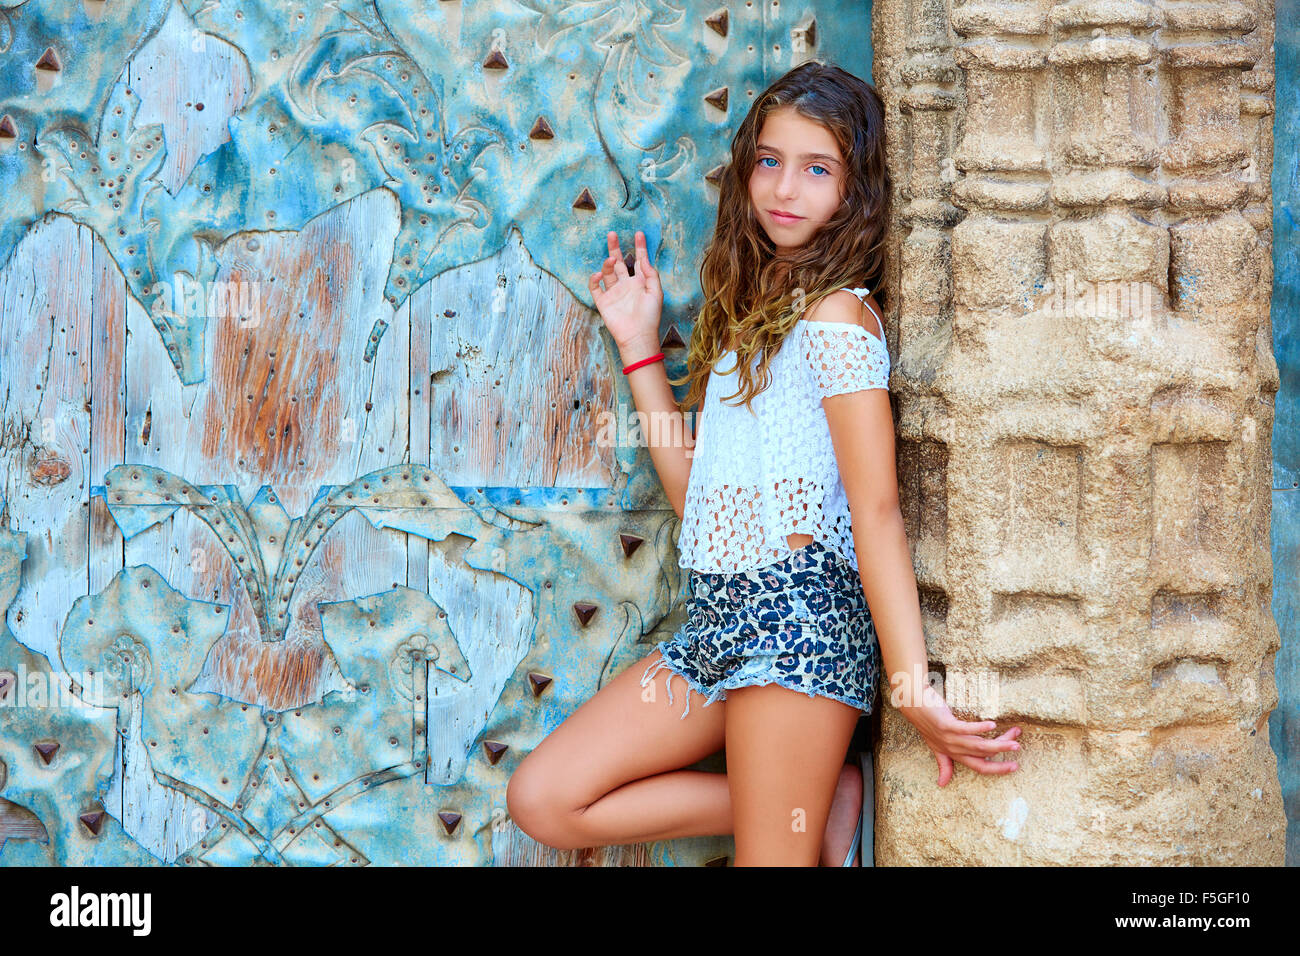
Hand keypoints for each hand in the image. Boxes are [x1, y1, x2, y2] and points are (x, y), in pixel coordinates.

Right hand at [589, 230, 661, 354]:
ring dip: (608, 263)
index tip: (639, 233)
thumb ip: (651, 274)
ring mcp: (614, 293)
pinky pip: (595, 287)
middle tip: (612, 234)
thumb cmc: (650, 317)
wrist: (637, 336)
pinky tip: (599, 274)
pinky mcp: (603, 302)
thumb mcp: (656, 292)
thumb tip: (644, 259)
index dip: (640, 247)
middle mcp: (626, 285)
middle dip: (615, 248)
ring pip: (608, 272)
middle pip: (619, 262)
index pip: (639, 260)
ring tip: (611, 260)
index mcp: (640, 282)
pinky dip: (594, 279)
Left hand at [899, 684, 1020, 786]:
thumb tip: (942, 784)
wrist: (912, 704)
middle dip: (1002, 753)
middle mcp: (953, 749)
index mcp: (954, 755)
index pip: (979, 767)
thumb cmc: (926, 724)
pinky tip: (992, 724)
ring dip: (998, 741)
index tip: (1014, 767)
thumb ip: (943, 764)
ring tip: (1015, 737)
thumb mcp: (934, 747)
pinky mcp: (946, 724)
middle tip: (1019, 747)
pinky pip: (965, 729)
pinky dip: (979, 728)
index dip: (997, 769)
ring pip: (978, 744)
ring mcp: (949, 738)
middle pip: (982, 755)